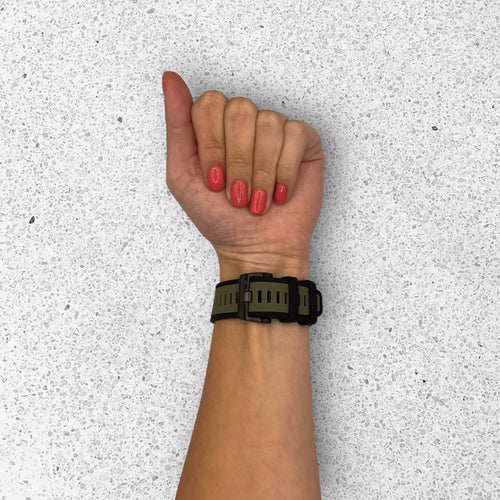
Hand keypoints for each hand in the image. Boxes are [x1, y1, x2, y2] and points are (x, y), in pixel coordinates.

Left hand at [162, 72, 323, 279]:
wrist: (256, 248)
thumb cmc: (219, 218)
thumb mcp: (182, 175)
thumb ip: (177, 126)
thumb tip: (170, 78)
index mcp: (214, 127)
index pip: (210, 103)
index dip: (212, 145)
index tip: (214, 180)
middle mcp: (244, 123)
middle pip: (240, 109)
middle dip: (237, 161)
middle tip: (237, 193)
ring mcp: (275, 130)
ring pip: (268, 123)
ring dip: (261, 172)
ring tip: (258, 199)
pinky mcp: (304, 141)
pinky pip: (296, 135)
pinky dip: (285, 171)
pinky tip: (280, 192)